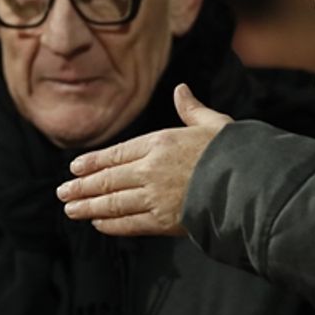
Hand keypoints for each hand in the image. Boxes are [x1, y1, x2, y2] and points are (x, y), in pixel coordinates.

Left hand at [57, 84, 231, 235]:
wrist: (251, 185)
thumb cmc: (235, 152)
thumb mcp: (214, 123)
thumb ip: (191, 110)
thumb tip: (181, 90)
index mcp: (161, 142)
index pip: (118, 152)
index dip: (94, 162)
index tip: (76, 167)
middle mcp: (152, 169)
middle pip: (108, 179)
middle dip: (82, 187)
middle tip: (62, 192)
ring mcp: (155, 196)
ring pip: (113, 202)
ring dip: (89, 206)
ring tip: (70, 209)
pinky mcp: (164, 221)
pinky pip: (129, 223)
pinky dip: (111, 224)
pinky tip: (98, 223)